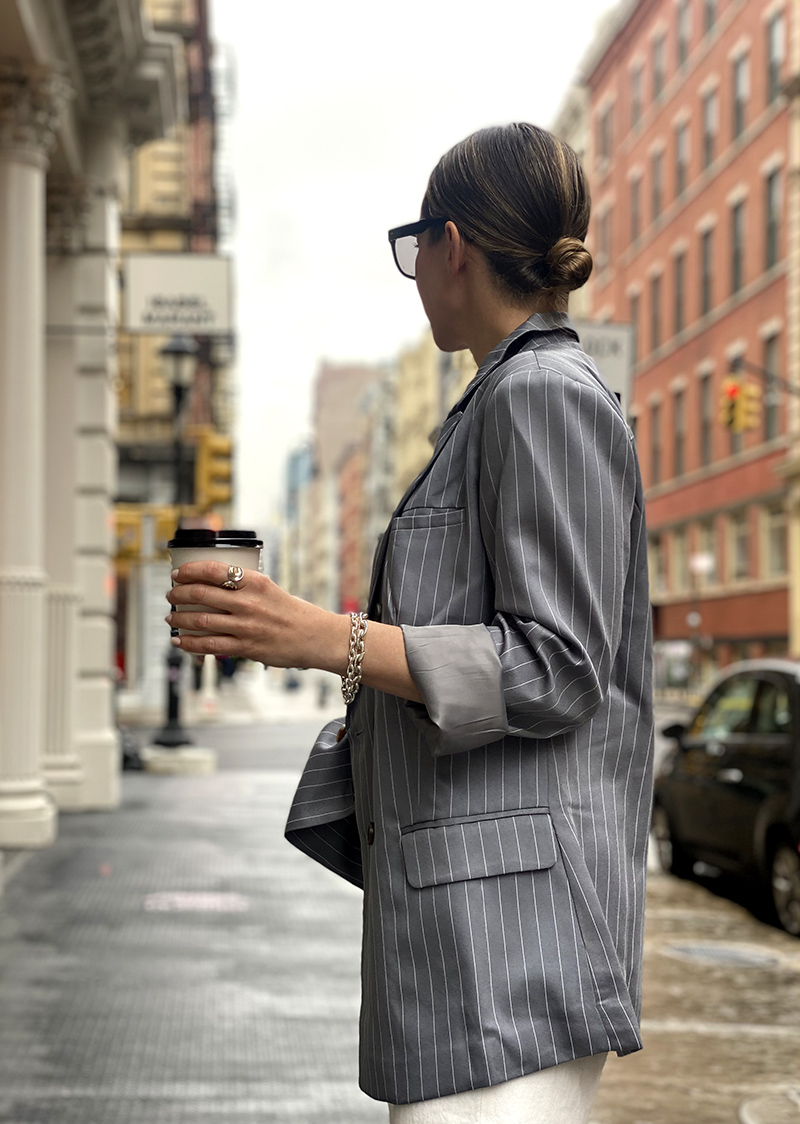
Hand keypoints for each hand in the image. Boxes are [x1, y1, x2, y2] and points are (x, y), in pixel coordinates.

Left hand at [165, 561, 348, 671]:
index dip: (189, 571)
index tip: (178, 574)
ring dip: (180, 618)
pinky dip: (189, 643)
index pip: (213, 570)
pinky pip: (209, 645)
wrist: (315, 637)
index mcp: (255, 582)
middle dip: (179, 594)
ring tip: (171, 616)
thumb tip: (210, 588)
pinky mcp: (246, 647)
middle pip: (201, 593)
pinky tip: (179, 640)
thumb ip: (243, 588)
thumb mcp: (269, 589)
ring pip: (201, 620)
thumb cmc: (292, 612)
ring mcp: (246, 626)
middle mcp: (248, 602)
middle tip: (171, 595)